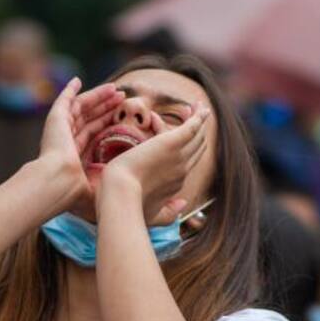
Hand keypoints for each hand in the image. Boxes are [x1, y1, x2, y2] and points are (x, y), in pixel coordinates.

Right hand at [36, 78, 124, 212]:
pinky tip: (76, 81)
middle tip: (121, 96)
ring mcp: (59, 128)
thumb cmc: (75, 188)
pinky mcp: (55, 119)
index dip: (105, 121)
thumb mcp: (95, 185)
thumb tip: (118, 193)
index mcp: (72, 153)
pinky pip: (63, 100)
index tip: (119, 114)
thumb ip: (103, 185)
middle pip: (88, 116)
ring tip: (114, 88)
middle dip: (104, 105)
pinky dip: (69, 90)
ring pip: (81, 106)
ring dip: (96, 96)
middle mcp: (64, 139)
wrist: (58, 180)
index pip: (91, 132)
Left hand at [99, 104, 210, 223]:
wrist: (119, 195)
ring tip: (197, 106)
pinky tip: (200, 106)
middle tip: (191, 114)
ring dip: (199, 120)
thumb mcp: (151, 215)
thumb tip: (184, 204)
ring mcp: (179, 156)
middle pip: (196, 147)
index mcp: (175, 184)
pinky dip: (198, 116)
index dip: (185, 147)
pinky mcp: (171, 143)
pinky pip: (192, 126)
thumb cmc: (128, 207)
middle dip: (197, 131)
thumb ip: (169, 213)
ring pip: (196, 135)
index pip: (186, 162)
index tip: (172, 133)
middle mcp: (182, 170)